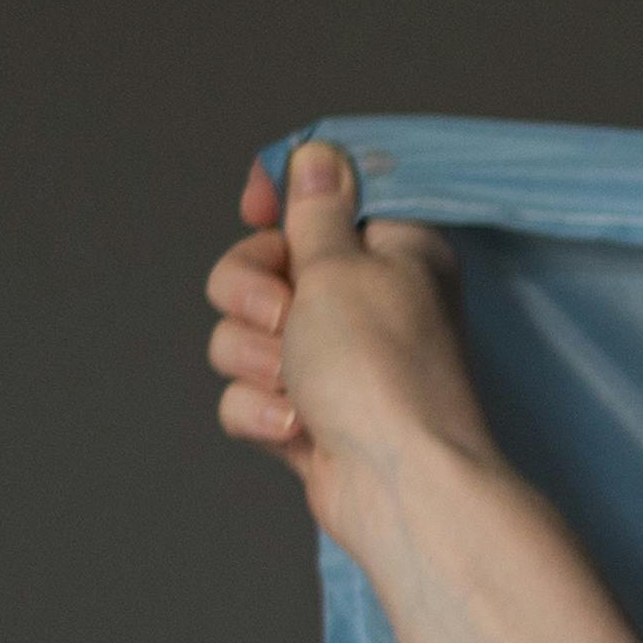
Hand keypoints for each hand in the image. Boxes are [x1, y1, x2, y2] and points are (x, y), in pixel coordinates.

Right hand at [203, 138, 494, 553]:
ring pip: (244, 332)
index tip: (255, 209)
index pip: (320, 196)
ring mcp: (334, 363)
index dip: (278, 198)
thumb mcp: (340, 265)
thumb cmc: (380, 369)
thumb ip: (318, 210)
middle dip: (250, 292)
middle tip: (283, 316)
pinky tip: (298, 430)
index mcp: (392, 250)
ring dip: (256, 358)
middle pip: (260, 263)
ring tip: (298, 385)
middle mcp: (366, 302)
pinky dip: (262, 412)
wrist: (398, 487)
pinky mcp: (308, 416)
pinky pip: (248, 394)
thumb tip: (321, 155)